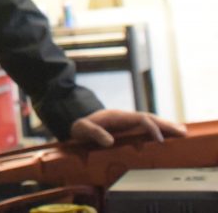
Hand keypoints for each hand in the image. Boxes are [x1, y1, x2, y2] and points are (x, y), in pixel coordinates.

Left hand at [69, 108, 186, 146]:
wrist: (75, 122)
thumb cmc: (78, 127)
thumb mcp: (81, 129)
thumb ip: (93, 132)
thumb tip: (109, 141)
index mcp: (117, 116)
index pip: (140, 119)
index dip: (151, 128)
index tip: (160, 141)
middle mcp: (124, 116)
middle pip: (149, 117)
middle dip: (166, 124)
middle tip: (183, 132)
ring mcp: (126, 121)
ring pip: (150, 120)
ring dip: (165, 125)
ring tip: (182, 131)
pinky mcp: (127, 127)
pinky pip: (146, 126)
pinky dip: (158, 128)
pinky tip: (168, 133)